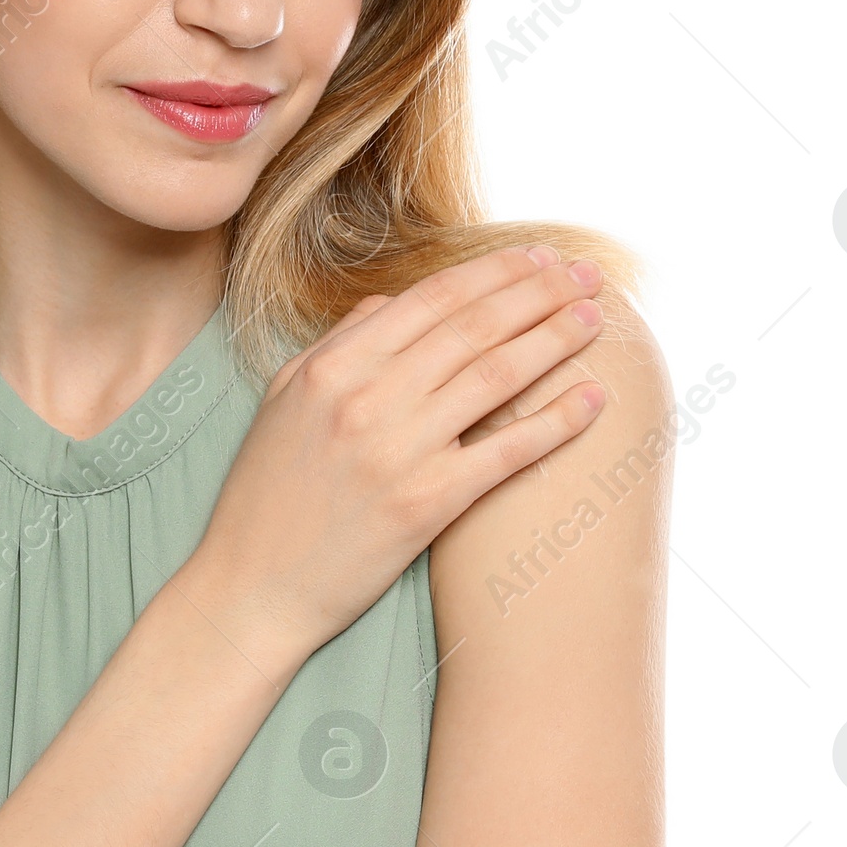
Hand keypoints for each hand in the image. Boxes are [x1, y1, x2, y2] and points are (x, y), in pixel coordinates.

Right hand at [187, 245, 606, 664]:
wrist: (251, 587)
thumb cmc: (265, 496)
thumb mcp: (284, 402)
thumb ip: (338, 344)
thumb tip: (392, 302)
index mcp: (332, 366)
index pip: (432, 299)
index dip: (494, 272)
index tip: (536, 258)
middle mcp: (366, 398)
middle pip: (474, 327)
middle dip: (539, 292)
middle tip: (586, 274)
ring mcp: (398, 451)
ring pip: (497, 377)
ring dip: (556, 340)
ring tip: (595, 318)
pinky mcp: (426, 504)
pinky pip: (506, 450)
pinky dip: (556, 420)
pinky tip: (593, 398)